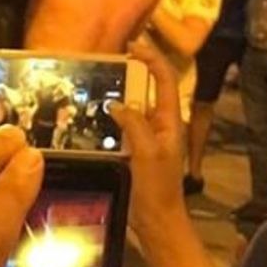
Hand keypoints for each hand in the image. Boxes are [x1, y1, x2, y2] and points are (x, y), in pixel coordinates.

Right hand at [113, 44, 186, 237]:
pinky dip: (114, 114)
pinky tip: (97, 113)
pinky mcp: (137, 149)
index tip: (132, 46)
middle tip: (111, 58)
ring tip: (100, 80)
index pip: (164, 80)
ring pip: (136, 106)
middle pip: (150, 88)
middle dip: (136, 69)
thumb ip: (134, 124)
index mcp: (169, 121)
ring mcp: (149, 137)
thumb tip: (117, 104)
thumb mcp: (146, 153)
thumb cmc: (156, 188)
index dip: (151, 59)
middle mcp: (161, 124)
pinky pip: (126, 124)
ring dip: (122, 91)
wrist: (157, 220)